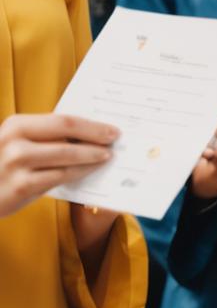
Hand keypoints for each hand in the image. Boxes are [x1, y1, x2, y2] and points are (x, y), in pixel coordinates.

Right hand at [0, 113, 118, 218]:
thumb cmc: (6, 163)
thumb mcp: (19, 142)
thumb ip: (46, 136)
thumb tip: (90, 130)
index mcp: (16, 125)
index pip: (63, 120)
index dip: (91, 125)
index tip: (111, 129)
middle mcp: (14, 142)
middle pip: (67, 134)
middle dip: (96, 137)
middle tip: (114, 141)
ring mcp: (16, 164)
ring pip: (67, 157)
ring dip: (91, 156)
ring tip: (106, 156)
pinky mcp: (21, 186)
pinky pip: (60, 176)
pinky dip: (79, 172)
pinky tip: (89, 170)